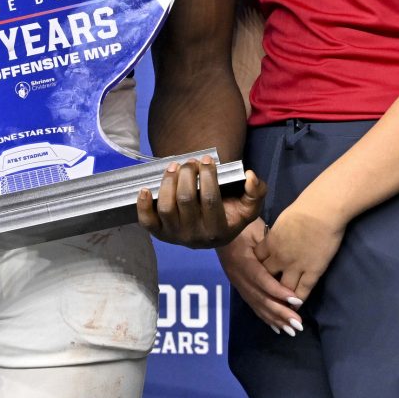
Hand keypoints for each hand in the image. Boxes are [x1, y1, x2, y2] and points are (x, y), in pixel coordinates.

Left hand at [137, 158, 263, 247]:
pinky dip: (142, 205)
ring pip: (166, 207)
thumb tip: (250, 176)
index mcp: (218, 231)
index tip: (206, 160)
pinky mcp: (159, 234)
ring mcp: (175, 236)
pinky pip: (146, 222)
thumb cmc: (230, 214)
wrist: (212, 231)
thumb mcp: (248, 207)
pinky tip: (144, 189)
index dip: (207, 176)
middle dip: (186, 175)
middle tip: (189, 162)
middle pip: (185, 200)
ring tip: (173, 166)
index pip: (210, 200)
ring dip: (167, 182)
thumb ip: (256, 192)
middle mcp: (195, 237)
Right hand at [217, 219, 302, 335]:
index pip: (261, 279)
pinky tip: (276, 326)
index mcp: (240, 259)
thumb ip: (266, 244)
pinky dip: (264, 316)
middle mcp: (236, 274)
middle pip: (259, 297)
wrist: (217, 225)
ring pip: (255, 304)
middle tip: (297, 324)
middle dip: (279, 312)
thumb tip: (283, 259)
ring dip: (274, 318)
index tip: (296, 300)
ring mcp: (235, 281)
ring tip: (291, 330)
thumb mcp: (253, 229)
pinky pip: (251, 303)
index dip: (278, 291)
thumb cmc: (240, 223)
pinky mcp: (237, 285)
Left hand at [259, 200, 345, 303]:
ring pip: (282, 288)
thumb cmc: (303, 210)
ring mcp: (295, 266)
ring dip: (280, 298)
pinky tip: (297, 306)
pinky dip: (298, 299)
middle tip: (263, 296)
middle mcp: (278, 257)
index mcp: (270, 242)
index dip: (255, 269)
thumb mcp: (281, 222)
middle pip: (265, 276)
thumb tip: (274, 239)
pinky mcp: (312, 271)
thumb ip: (275, 235)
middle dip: (263, 286)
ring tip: (279, 307)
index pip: (256, 261)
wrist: (321, 211)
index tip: (255, 276)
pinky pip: (303, 290)